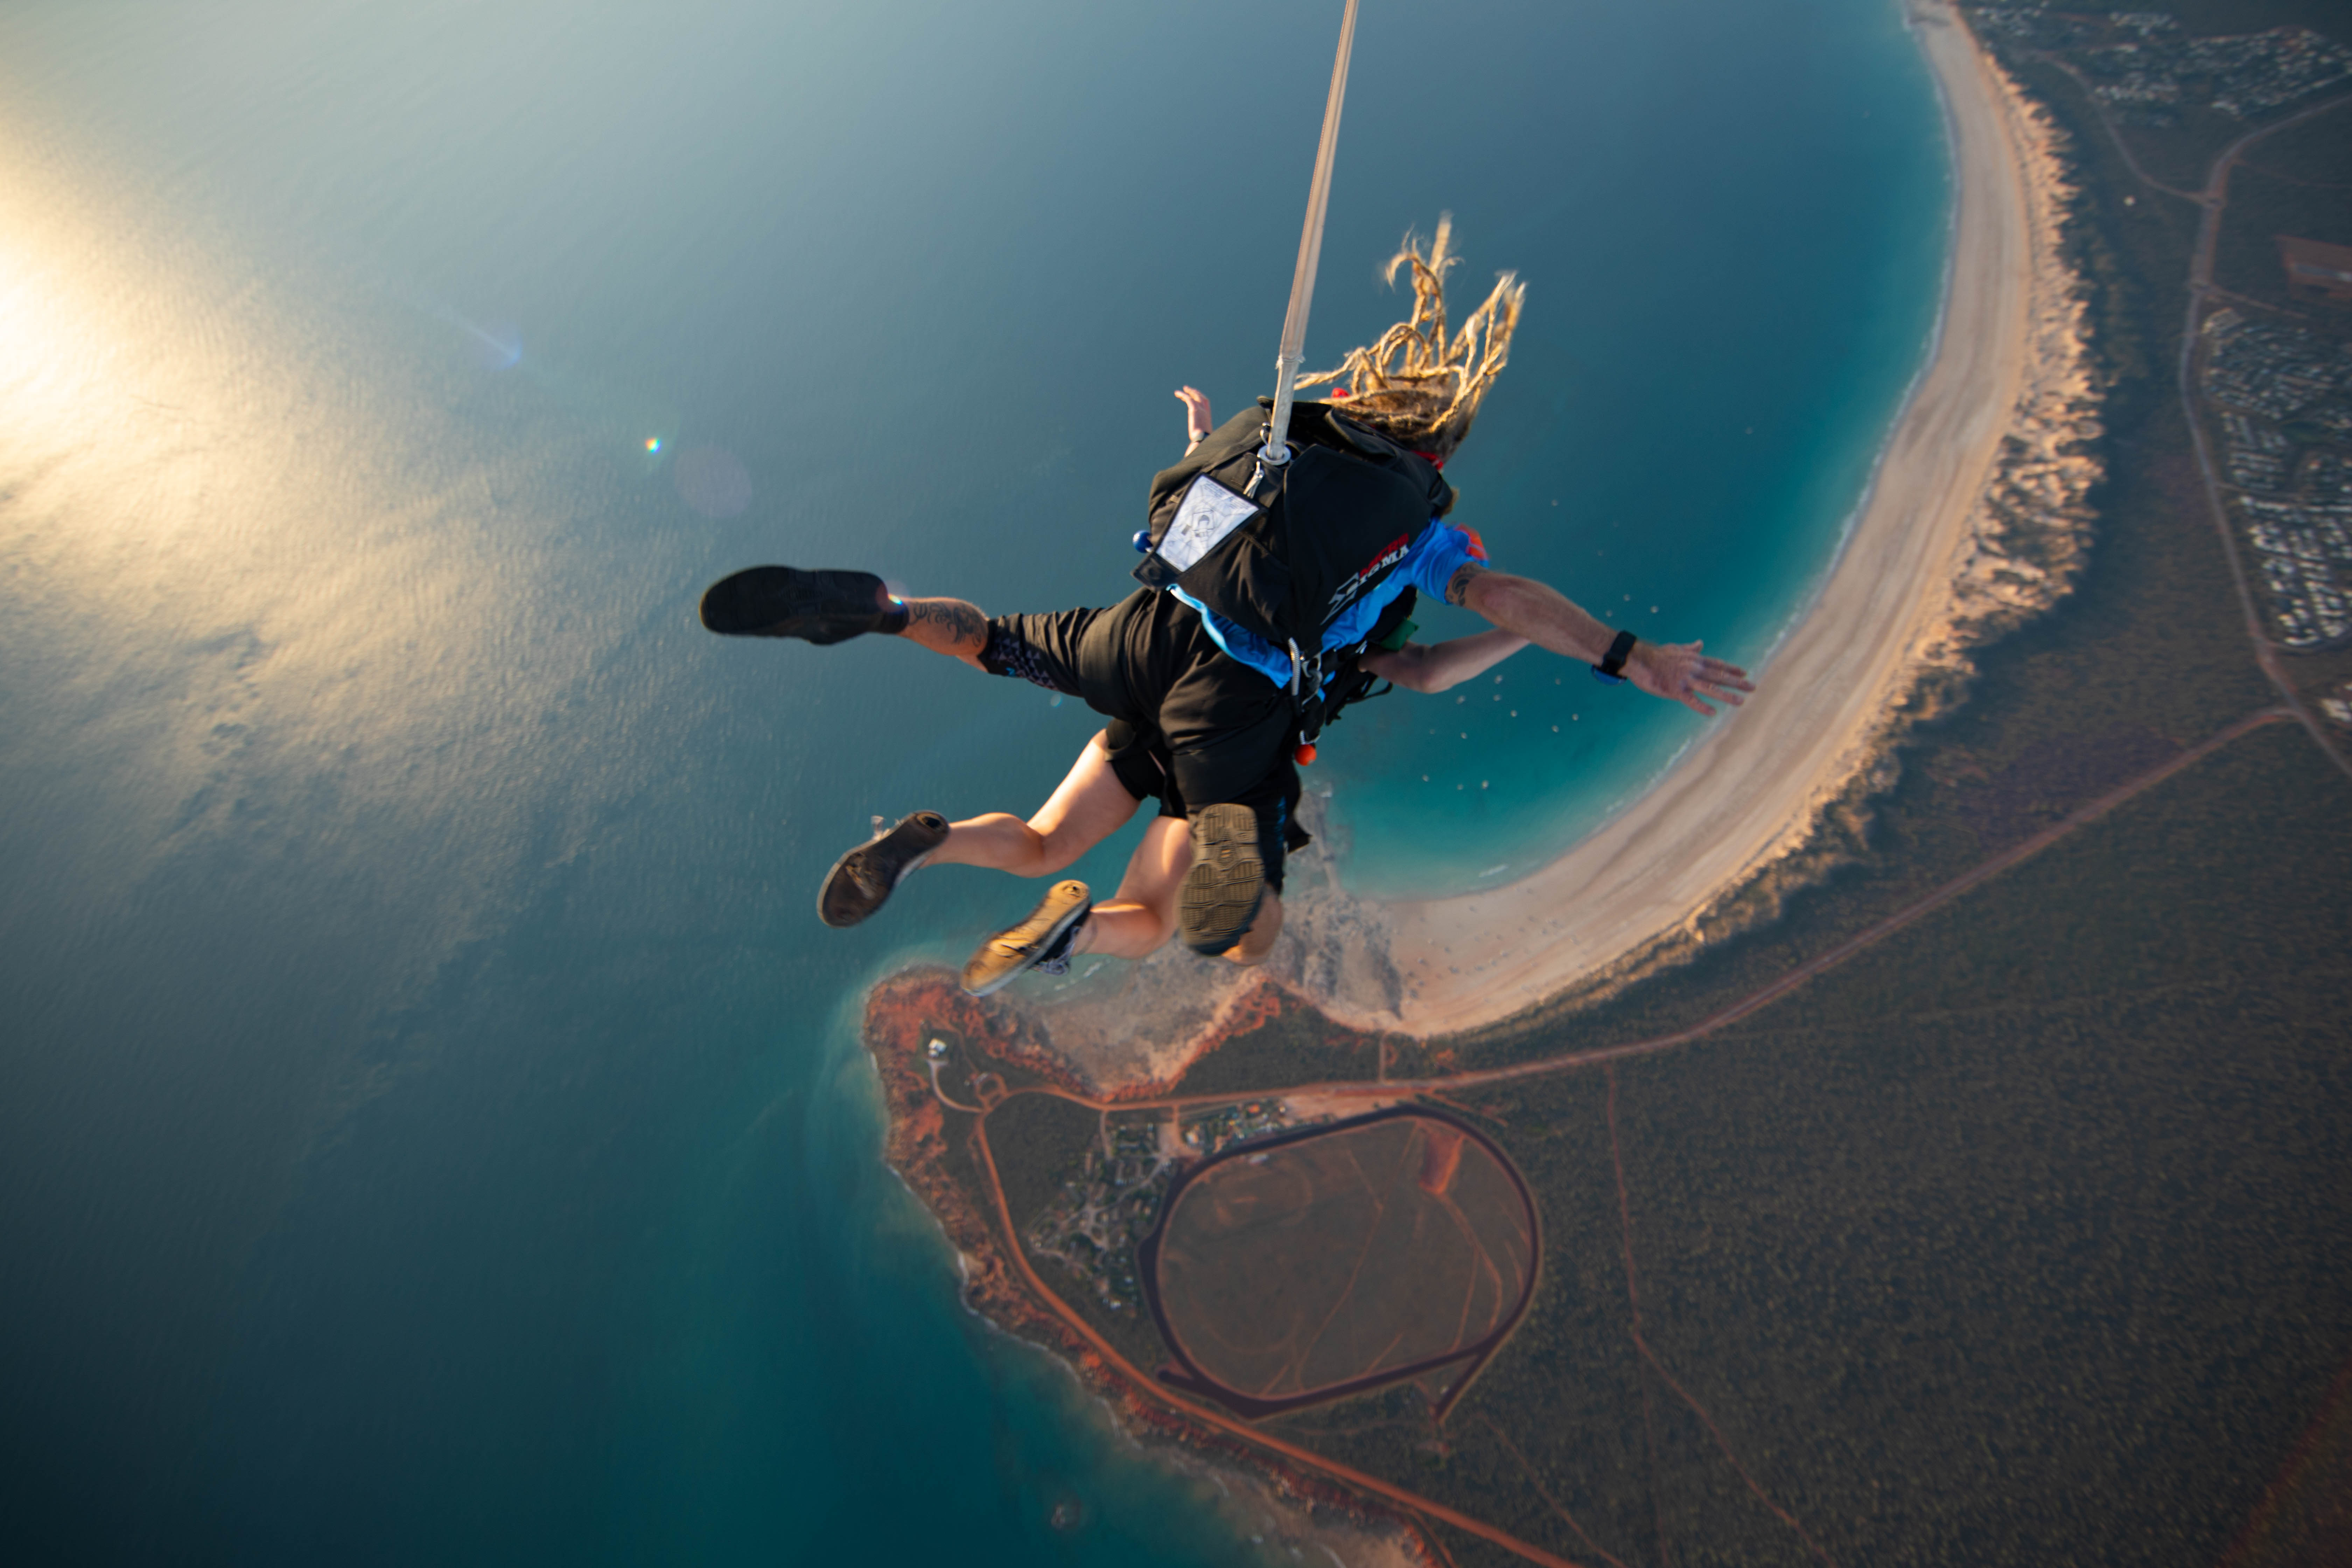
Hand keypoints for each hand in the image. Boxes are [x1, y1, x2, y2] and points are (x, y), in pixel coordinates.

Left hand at [1174, 386, 1212, 443]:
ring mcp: (1200, 409)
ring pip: (1194, 396)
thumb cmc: (1202, 440)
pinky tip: (1177, 393)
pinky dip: (1182, 394)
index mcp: (1207, 415)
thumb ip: (1200, 432)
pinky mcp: (1194, 409)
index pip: (1205, 402)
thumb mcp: (1202, 434)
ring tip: (1182, 390)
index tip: (1196, 394)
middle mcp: (1205, 411)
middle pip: (1201, 397)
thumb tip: (1197, 438)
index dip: (1201, 397)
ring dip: (1188, 391)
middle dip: (1195, 392)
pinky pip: (1188, 398)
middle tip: (1188, 389)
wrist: (1202, 439)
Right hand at [1628, 639, 1752, 716]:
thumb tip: (1701, 643)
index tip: (1745, 673)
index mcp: (1694, 660)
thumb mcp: (1676, 649)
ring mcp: (1685, 680)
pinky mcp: (1675, 690)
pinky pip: (1690, 700)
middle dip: (1737, 682)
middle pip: (1719, 676)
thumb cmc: (1656, 654)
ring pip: (1710, 688)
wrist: (1639, 658)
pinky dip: (1701, 706)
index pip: (1717, 664)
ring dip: (1727, 695)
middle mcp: (1694, 669)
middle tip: (1753, 687)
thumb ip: (1690, 648)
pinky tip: (1713, 712)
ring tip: (1741, 701)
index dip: (1732, 669)